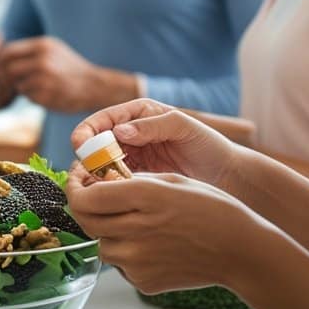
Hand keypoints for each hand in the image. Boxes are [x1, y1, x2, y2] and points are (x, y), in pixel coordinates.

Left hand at [0, 37, 137, 112]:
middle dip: (5, 77)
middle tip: (10, 83)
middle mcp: (43, 60)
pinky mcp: (47, 95)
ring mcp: (45, 78)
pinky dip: (32, 97)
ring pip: (17, 84)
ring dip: (21, 88)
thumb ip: (28, 52)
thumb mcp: (52, 50)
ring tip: (36, 87)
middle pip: (7, 69)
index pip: (8, 52)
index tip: (1, 69)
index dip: (0, 62)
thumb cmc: (69, 68)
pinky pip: (28, 97)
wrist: (94, 86)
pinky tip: (46, 94)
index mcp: (43, 45)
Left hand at [65, 170, 264, 294]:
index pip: (84, 197)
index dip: (74, 186)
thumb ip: (132, 180)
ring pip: (102, 244)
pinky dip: (128, 253)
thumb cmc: (212, 209)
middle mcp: (135, 230)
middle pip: (85, 221)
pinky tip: (152, 245)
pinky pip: (120, 265)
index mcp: (144, 197)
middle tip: (95, 197)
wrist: (241, 251)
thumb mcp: (172, 180)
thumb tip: (100, 181)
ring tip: (134, 223)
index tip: (78, 180)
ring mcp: (137, 261)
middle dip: (85, 206)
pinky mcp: (143, 282)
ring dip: (107, 231)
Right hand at [70, 98, 239, 188]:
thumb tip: (120, 131)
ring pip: (101, 164)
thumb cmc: (209, 145)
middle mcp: (131, 134)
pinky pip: (114, 181)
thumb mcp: (183, 127)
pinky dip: (107, 187)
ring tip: (94, 185)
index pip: (104, 119)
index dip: (88, 131)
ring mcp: (132, 158)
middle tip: (84, 170)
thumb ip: (152, 125)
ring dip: (94, 173)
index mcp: (139, 114)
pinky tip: (109, 193)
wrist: (228, 176)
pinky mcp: (136, 179)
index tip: (80, 144)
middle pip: (97, 143)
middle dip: (87, 155)